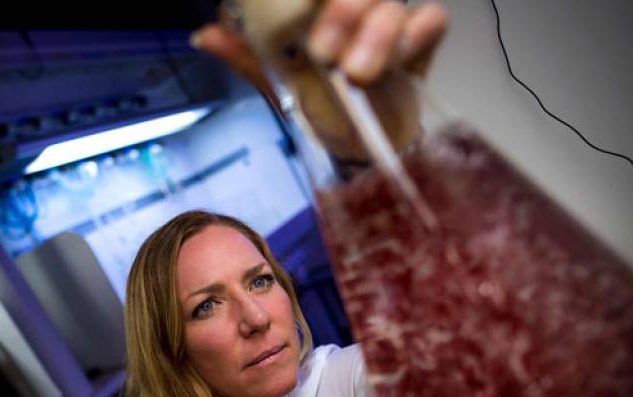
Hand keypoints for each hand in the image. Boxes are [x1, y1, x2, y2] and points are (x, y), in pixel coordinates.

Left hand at [192, 1, 448, 158]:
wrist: (361, 147)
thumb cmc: (320, 107)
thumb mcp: (279, 86)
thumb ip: (248, 58)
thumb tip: (202, 35)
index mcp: (319, 9)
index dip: (308, 0)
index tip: (303, 38)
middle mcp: (354, 9)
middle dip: (344, 13)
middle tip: (323, 53)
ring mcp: (388, 21)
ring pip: (390, 2)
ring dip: (377, 32)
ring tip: (358, 72)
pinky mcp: (421, 41)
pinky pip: (430, 20)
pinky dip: (416, 34)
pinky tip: (401, 59)